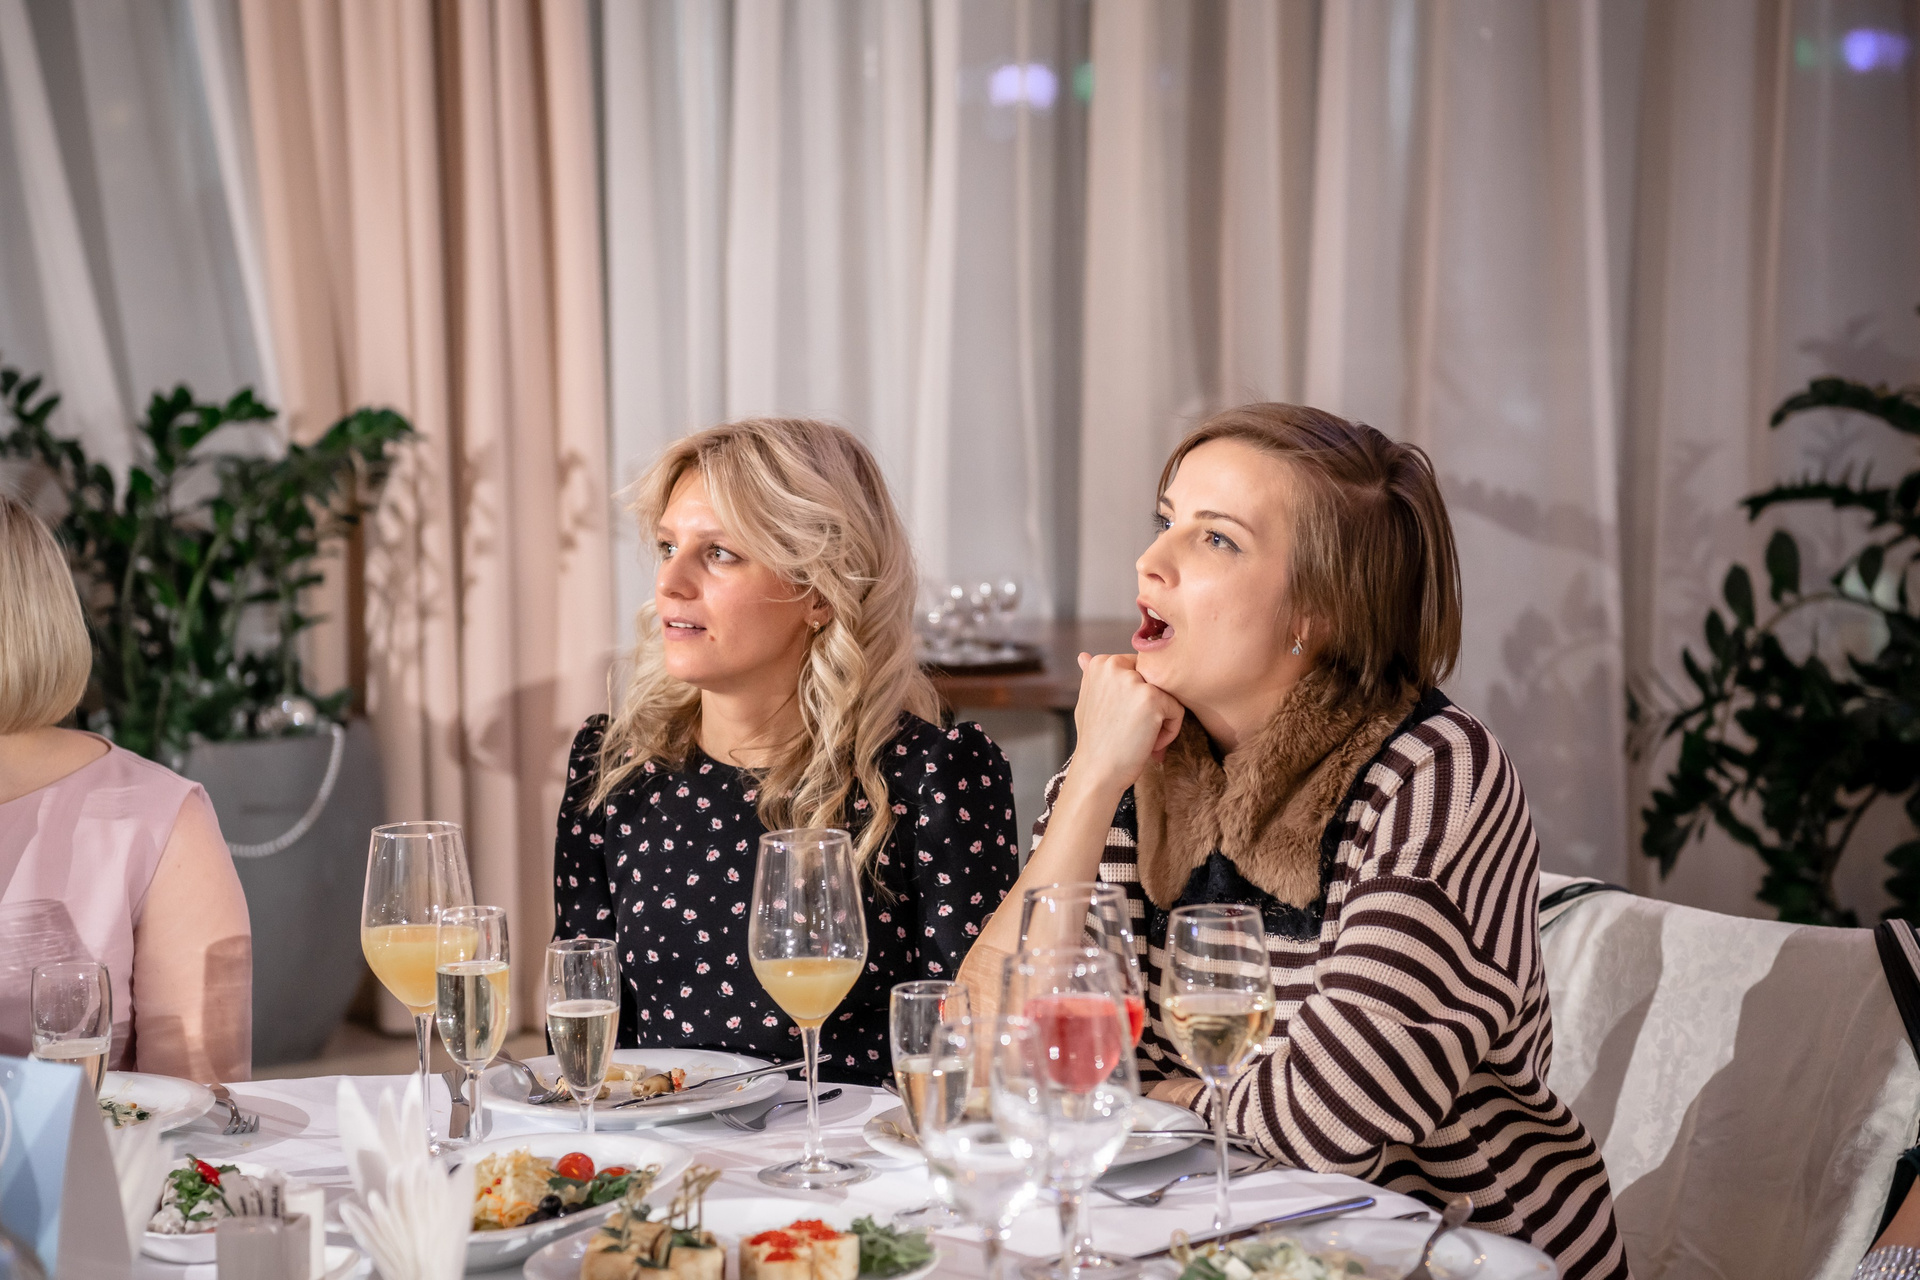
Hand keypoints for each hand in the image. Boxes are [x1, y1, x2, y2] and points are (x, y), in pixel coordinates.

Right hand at [1068, 652, 1184, 795]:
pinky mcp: (1152, 698)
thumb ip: (1094, 678)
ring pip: (1169, 695)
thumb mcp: (1088, 701)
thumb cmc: (1095, 741)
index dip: (1137, 699)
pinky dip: (1170, 732)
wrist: (1097, 772)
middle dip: (1152, 708)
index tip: (1124, 721)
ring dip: (1161, 721)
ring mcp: (1134, 680)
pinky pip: (1177, 710)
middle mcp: (1115, 665)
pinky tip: (1149, 745)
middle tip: (1134, 733)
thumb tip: (1084, 656)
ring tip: (1141, 739)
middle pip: (1157, 681)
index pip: (1141, 671)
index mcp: (1101, 663)